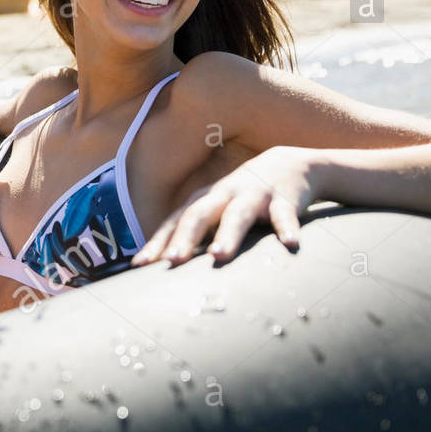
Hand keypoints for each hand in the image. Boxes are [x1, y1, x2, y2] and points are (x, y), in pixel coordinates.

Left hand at [132, 146, 319, 266]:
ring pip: (238, 215)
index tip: (140, 266)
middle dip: (184, 238)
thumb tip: (164, 267)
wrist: (289, 164)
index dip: (158, 242)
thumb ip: (195, 235)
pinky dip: (287, 229)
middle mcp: (223, 196)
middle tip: (172, 262)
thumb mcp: (217, 210)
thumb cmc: (242, 198)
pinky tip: (290, 244)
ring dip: (227, 235)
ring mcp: (253, 196)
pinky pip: (285, 216)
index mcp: (204, 201)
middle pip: (199, 215)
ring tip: (218, 256)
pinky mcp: (284, 201)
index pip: (175, 222)